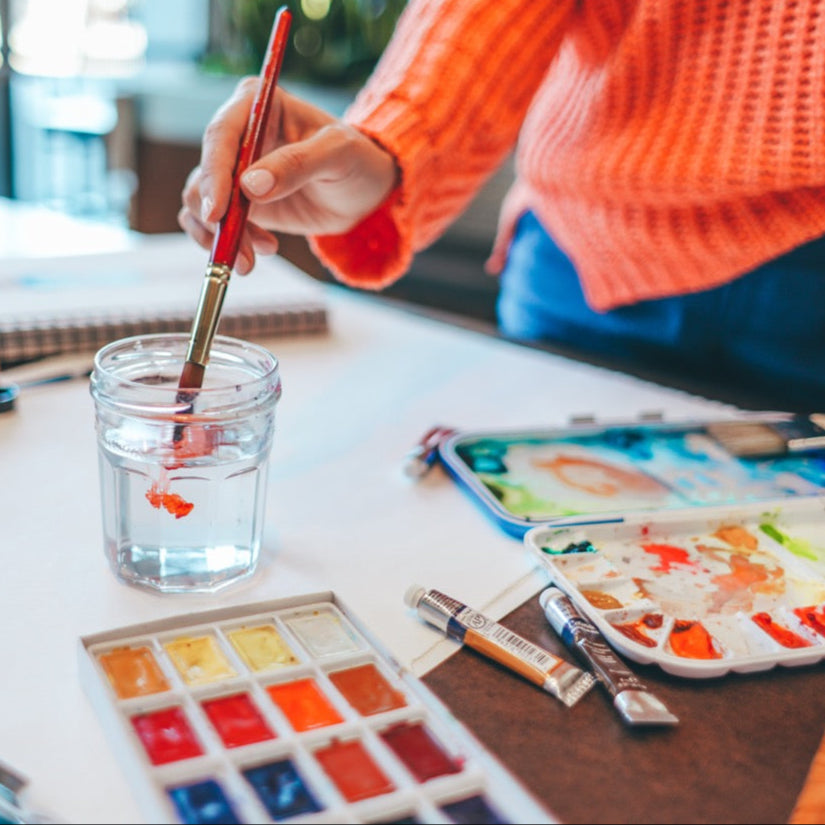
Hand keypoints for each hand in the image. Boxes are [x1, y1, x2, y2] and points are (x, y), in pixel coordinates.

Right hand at [179, 80, 399, 273]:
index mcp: (257, 104)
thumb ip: (297, 164)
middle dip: (217, 218)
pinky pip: (212, 223)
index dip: (214, 173)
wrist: (364, 191)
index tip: (217, 212)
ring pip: (202, 203)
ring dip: (222, 237)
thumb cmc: (356, 160)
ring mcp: (233, 170)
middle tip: (240, 252)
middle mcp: (237, 134)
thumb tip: (249, 185)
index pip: (222, 134)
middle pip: (206, 174)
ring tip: (254, 258)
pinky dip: (227, 243)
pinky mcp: (236, 202)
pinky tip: (263, 249)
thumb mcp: (338, 155)